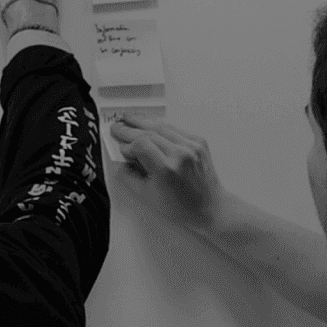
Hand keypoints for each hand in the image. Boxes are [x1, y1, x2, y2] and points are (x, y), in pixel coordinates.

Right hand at [109, 116, 229, 230]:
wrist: (209, 207)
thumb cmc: (180, 207)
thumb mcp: (146, 196)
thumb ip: (128, 176)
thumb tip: (121, 159)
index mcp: (167, 169)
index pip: (140, 145)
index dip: (127, 145)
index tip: (120, 148)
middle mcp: (181, 154)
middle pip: (149, 133)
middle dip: (130, 129)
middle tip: (116, 127)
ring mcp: (191, 146)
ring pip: (162, 126)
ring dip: (143, 121)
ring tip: (129, 119)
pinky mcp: (198, 142)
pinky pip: (174, 129)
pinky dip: (159, 125)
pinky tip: (149, 123)